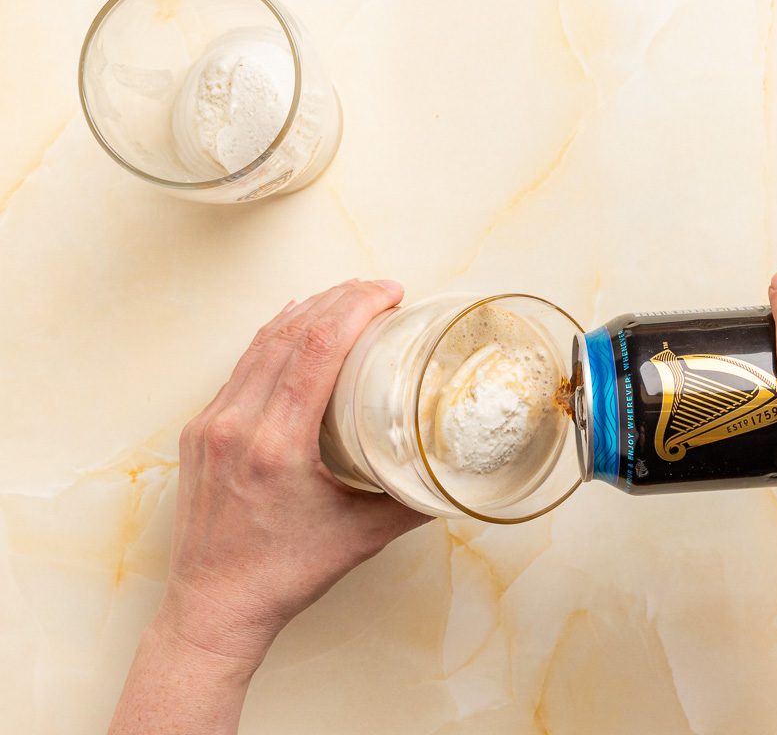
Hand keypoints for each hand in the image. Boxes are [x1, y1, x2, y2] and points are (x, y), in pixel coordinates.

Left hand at [110, 280, 428, 734]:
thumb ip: (414, 501)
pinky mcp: (199, 431)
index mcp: (276, 446)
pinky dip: (274, 338)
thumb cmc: (282, 576)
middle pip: (289, 333)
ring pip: (260, 343)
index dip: (356, 307)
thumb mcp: (362, 537)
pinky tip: (296, 328)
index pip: (316, 349)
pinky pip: (241, 366)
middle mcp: (236, 426)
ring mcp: (211, 425)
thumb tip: (456, 472)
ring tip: (346, 298)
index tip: (390, 293)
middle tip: (380, 290)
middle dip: (338, 299)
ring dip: (306, 312)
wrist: (214, 607)